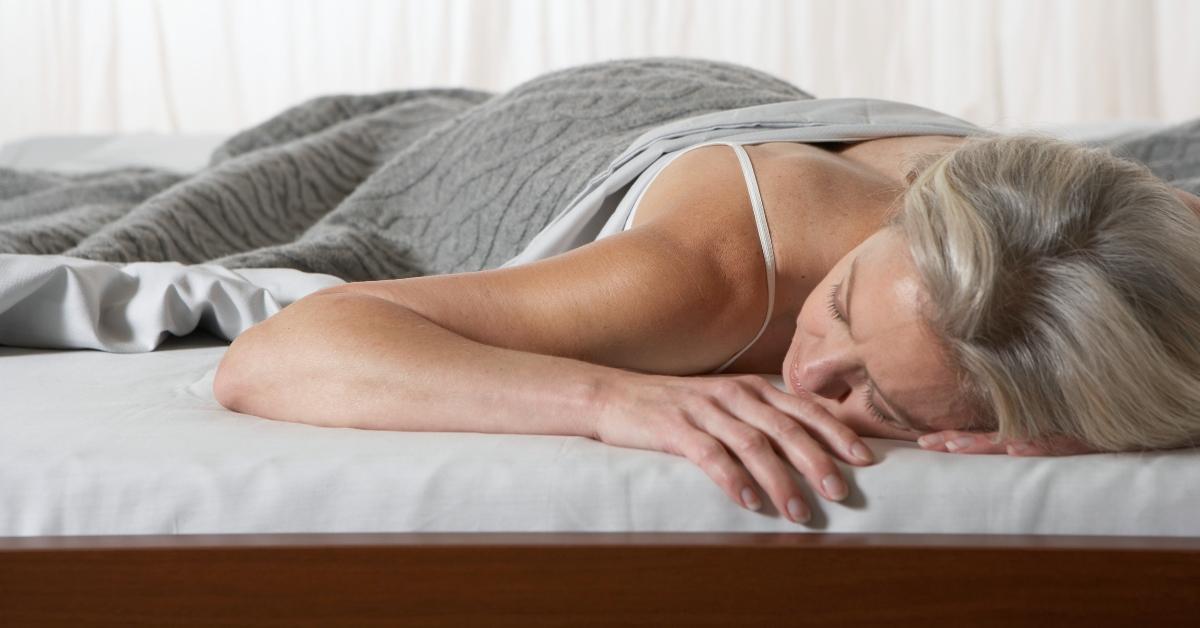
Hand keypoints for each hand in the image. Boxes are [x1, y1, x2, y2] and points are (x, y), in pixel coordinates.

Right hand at [593, 372, 876, 522]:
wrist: (613, 396)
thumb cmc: (674, 406)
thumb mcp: (723, 403)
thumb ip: (759, 417)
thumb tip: (806, 450)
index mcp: (750, 387)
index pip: (804, 408)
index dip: (836, 432)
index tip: (865, 459)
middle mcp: (732, 394)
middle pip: (785, 427)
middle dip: (817, 460)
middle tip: (842, 492)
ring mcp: (703, 410)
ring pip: (752, 444)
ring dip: (780, 480)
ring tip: (799, 512)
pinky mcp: (674, 428)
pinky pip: (710, 455)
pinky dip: (733, 479)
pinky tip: (749, 501)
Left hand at [916, 430, 1095, 455]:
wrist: (1123, 421)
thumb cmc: (1083, 433)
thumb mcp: (1047, 442)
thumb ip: (1020, 445)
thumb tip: (989, 452)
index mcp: (1021, 432)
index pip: (978, 437)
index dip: (950, 439)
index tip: (920, 443)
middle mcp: (1032, 431)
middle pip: (986, 437)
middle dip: (954, 441)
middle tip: (925, 445)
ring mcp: (1052, 434)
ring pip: (1012, 439)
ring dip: (983, 443)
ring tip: (957, 448)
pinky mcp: (1076, 441)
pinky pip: (1051, 444)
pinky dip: (1033, 447)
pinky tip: (1015, 450)